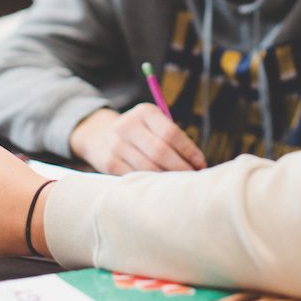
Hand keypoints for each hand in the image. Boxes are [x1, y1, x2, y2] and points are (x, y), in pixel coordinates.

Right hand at [70, 104, 206, 174]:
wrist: (99, 135)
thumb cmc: (139, 132)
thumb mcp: (152, 123)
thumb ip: (171, 137)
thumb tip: (198, 163)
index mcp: (144, 112)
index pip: (171, 133)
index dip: (189, 151)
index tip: (201, 164)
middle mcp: (128, 125)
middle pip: (160, 151)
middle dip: (181, 168)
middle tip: (194, 178)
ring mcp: (116, 144)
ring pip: (148, 168)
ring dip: (167, 179)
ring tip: (180, 185)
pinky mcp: (109, 163)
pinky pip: (135, 177)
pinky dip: (150, 185)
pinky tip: (160, 188)